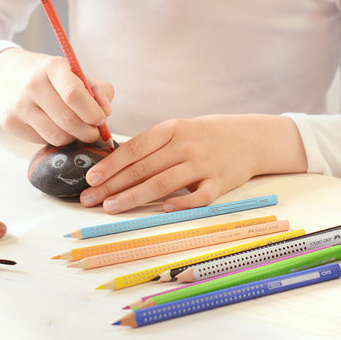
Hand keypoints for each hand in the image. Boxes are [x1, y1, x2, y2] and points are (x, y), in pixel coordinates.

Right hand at [0, 47, 113, 145]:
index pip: (74, 94)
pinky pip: (42, 141)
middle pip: (68, 120)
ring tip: (76, 131)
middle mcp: (32, 85)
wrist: (8, 75)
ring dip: (73, 138)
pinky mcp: (9, 122)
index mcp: (52, 67)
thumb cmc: (51, 76)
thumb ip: (99, 90)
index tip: (101, 118)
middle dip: (88, 132)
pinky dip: (55, 139)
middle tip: (93, 132)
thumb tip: (107, 112)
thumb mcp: (76, 74)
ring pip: (56, 136)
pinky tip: (55, 128)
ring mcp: (19, 105)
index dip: (92, 112)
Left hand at [80, 114, 306, 212]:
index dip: (112, 164)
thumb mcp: (178, 130)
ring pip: (163, 183)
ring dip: (134, 196)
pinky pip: (198, 197)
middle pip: (144, 168)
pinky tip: (161, 210)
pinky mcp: (220, 183)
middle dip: (113, 185)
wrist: (249, 137)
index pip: (135, 148)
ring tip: (112, 207)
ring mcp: (203, 164)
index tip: (91, 178)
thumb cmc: (204, 135)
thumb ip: (152, 145)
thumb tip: (113, 162)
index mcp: (172, 129)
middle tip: (90, 199)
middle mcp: (185, 145)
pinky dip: (180, 204)